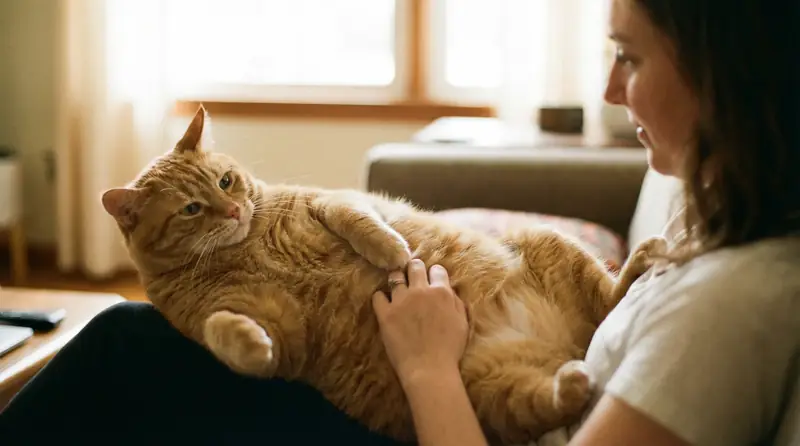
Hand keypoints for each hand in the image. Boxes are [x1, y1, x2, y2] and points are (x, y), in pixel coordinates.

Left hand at [372, 259, 468, 386]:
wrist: (430, 369)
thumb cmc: (450, 350)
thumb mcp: (462, 323)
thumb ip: (456, 302)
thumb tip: (449, 290)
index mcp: (441, 293)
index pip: (437, 270)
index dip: (435, 274)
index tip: (433, 279)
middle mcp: (420, 291)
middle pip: (414, 266)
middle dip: (415, 268)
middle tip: (414, 275)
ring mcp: (401, 301)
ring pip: (394, 277)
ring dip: (397, 279)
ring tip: (397, 286)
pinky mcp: (385, 314)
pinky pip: (377, 296)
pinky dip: (380, 298)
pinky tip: (384, 303)